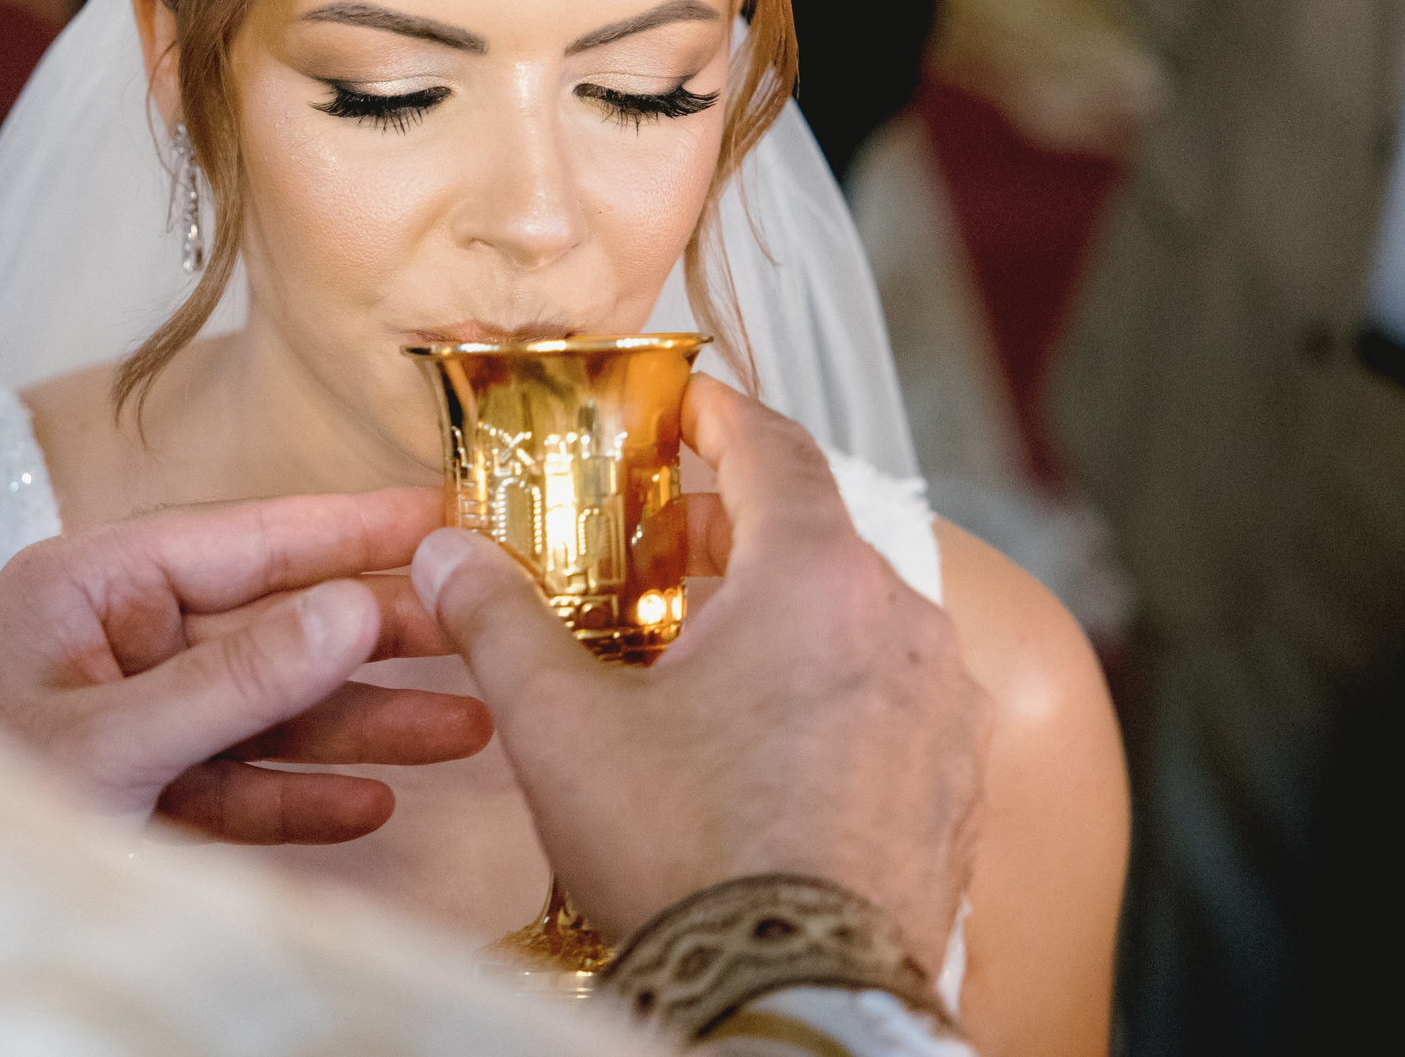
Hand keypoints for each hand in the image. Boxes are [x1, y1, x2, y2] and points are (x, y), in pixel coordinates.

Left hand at [0, 487, 491, 844]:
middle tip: (483, 629)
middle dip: (375, 634)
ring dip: (363, 724)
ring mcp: (126, 719)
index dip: (346, 528)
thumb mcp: (110, 743)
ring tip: (468, 730)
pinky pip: (235, 786)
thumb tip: (353, 608)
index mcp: (87, 586)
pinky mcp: (135, 793)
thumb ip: (234, 680)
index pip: (241, 539)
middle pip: (270, 624)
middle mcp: (112, 640)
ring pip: (268, 711)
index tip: (441, 515)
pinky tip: (374, 803)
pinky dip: (300, 798)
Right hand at [413, 376, 989, 966]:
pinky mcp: (958, 794)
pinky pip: (896, 706)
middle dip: (736, 532)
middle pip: (818, 537)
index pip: (776, 448)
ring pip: (862, 624)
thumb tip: (446, 556)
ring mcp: (946, 716)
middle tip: (663, 548)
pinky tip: (771, 745)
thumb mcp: (560, 725)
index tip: (687, 407)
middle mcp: (904, 629)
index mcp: (816, 581)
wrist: (792, 1003)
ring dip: (789, 618)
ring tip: (709, 657)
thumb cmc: (687, 856)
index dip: (721, 416)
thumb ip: (498, 620)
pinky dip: (835, 695)